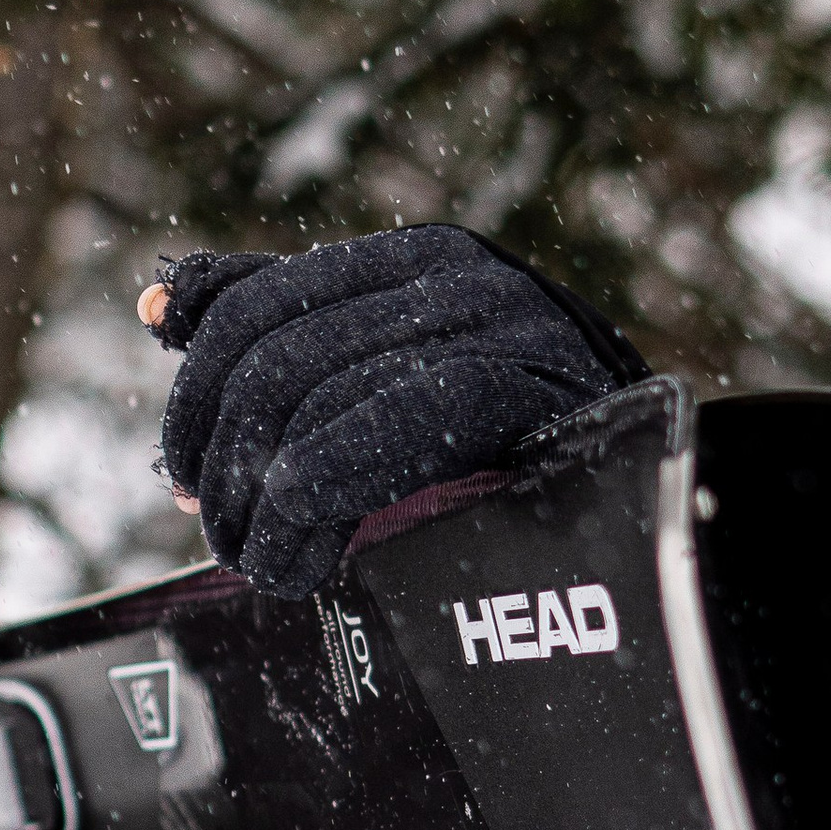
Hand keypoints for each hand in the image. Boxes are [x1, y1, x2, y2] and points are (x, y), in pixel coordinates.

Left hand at [144, 225, 644, 599]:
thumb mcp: (406, 386)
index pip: (254, 300)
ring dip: (253, 510)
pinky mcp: (508, 397)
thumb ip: (295, 341)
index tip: (185, 472)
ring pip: (297, 407)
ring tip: (267, 565)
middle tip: (221, 531)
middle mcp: (454, 276)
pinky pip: (343, 452)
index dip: (194, 392)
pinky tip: (301, 570)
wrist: (670, 508)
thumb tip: (159, 308)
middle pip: (263, 357)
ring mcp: (488, 328)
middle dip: (214, 459)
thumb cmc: (527, 464)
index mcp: (422, 260)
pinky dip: (294, 527)